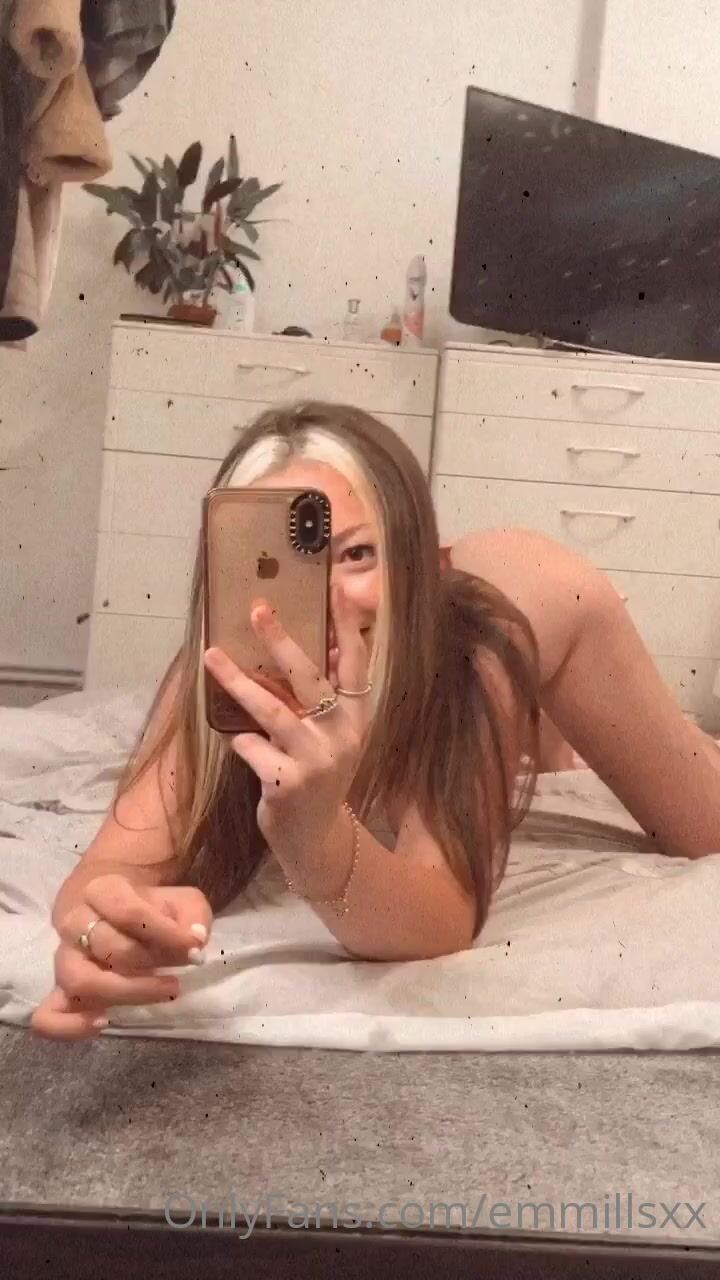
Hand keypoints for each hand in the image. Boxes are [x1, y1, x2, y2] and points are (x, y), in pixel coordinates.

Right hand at [31, 874, 212, 1040]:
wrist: (114, 911)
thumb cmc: (151, 909)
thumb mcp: (180, 901)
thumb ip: (193, 916)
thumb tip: (195, 940)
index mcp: (102, 890)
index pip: (128, 912)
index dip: (165, 933)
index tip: (194, 948)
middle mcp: (74, 923)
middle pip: (108, 947)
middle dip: (151, 961)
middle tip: (179, 972)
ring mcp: (64, 959)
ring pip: (78, 980)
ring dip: (124, 991)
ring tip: (161, 993)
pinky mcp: (59, 993)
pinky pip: (47, 1016)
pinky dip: (70, 1026)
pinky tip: (104, 1021)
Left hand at [203, 584, 368, 860]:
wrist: (315, 840)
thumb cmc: (317, 776)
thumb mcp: (332, 737)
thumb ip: (325, 699)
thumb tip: (315, 647)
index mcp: (356, 718)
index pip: (355, 663)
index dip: (345, 626)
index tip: (333, 588)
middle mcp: (342, 736)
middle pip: (309, 677)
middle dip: (282, 640)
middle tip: (257, 609)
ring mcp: (315, 761)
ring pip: (272, 709)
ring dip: (237, 681)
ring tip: (211, 656)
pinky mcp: (286, 783)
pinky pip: (250, 747)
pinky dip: (240, 741)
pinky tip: (240, 743)